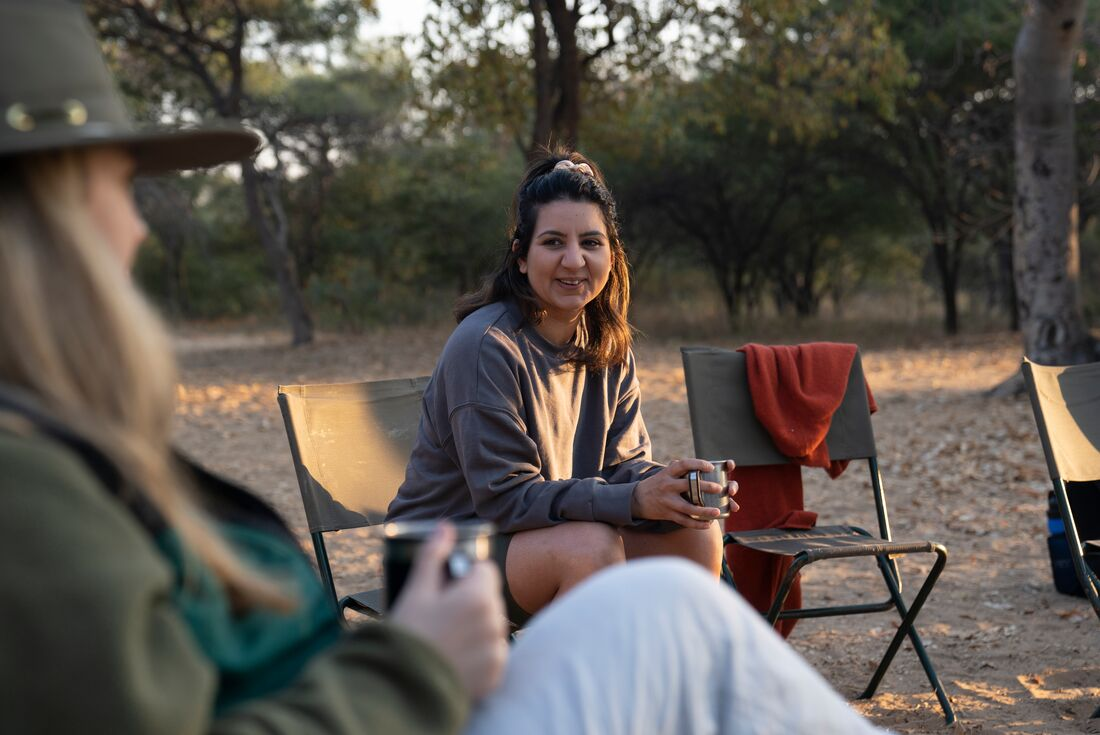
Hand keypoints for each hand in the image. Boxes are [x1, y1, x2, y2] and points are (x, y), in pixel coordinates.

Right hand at [389, 523, 508, 700]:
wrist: (403, 690)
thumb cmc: (408, 636)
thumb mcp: (416, 591)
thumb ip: (433, 555)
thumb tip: (445, 528)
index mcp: (478, 596)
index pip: (486, 570)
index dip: (466, 575)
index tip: (447, 588)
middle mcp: (495, 621)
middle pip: (490, 598)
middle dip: (471, 601)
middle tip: (441, 615)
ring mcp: (497, 650)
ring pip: (491, 626)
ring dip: (476, 627)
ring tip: (446, 638)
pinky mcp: (496, 674)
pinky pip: (492, 653)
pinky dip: (479, 653)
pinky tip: (455, 657)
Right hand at [630, 458, 738, 528]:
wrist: (637, 499)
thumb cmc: (656, 484)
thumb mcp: (664, 474)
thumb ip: (678, 469)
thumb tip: (696, 464)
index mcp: (667, 474)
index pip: (683, 464)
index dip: (697, 464)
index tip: (710, 467)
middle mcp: (667, 486)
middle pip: (688, 485)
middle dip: (705, 487)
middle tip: (719, 488)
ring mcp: (668, 501)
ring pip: (688, 508)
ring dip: (704, 511)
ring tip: (717, 512)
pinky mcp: (668, 514)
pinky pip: (685, 521)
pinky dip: (697, 524)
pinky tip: (708, 524)